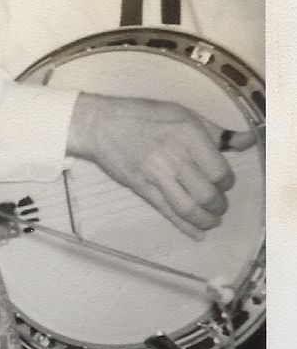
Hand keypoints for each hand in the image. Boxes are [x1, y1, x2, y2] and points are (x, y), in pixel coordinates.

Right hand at [68, 93, 255, 238]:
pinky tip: (197, 234)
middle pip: (207, 193)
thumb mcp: (182, 114)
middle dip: (218, 205)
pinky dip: (185, 227)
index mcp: (189, 134)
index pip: (219, 171)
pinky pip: (167, 212)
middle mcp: (175, 156)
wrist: (100, 125)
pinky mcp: (142, 188)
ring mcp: (156, 174)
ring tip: (211, 221)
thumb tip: (247, 141)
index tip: (223, 184)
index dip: (227, 183)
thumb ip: (216, 131)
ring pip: (189, 208)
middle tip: (218, 205)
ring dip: (205, 220)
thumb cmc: (143, 116)